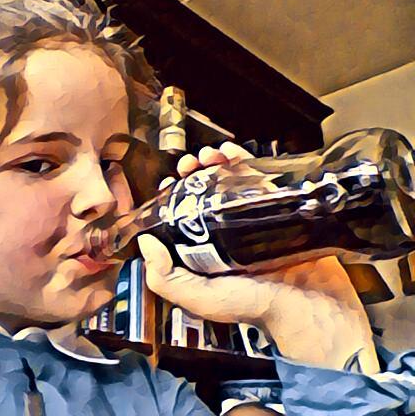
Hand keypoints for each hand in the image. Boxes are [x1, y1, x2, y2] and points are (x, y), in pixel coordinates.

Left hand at [138, 143, 379, 373]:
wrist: (311, 305)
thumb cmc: (257, 305)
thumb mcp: (201, 298)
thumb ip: (166, 278)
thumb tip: (145, 243)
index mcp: (205, 252)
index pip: (182, 218)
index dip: (172, 198)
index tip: (167, 182)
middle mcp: (226, 234)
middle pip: (204, 194)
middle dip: (193, 175)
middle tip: (189, 164)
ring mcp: (251, 220)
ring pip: (229, 183)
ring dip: (215, 163)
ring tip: (210, 154)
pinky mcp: (276, 208)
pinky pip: (258, 179)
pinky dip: (244, 161)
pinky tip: (233, 152)